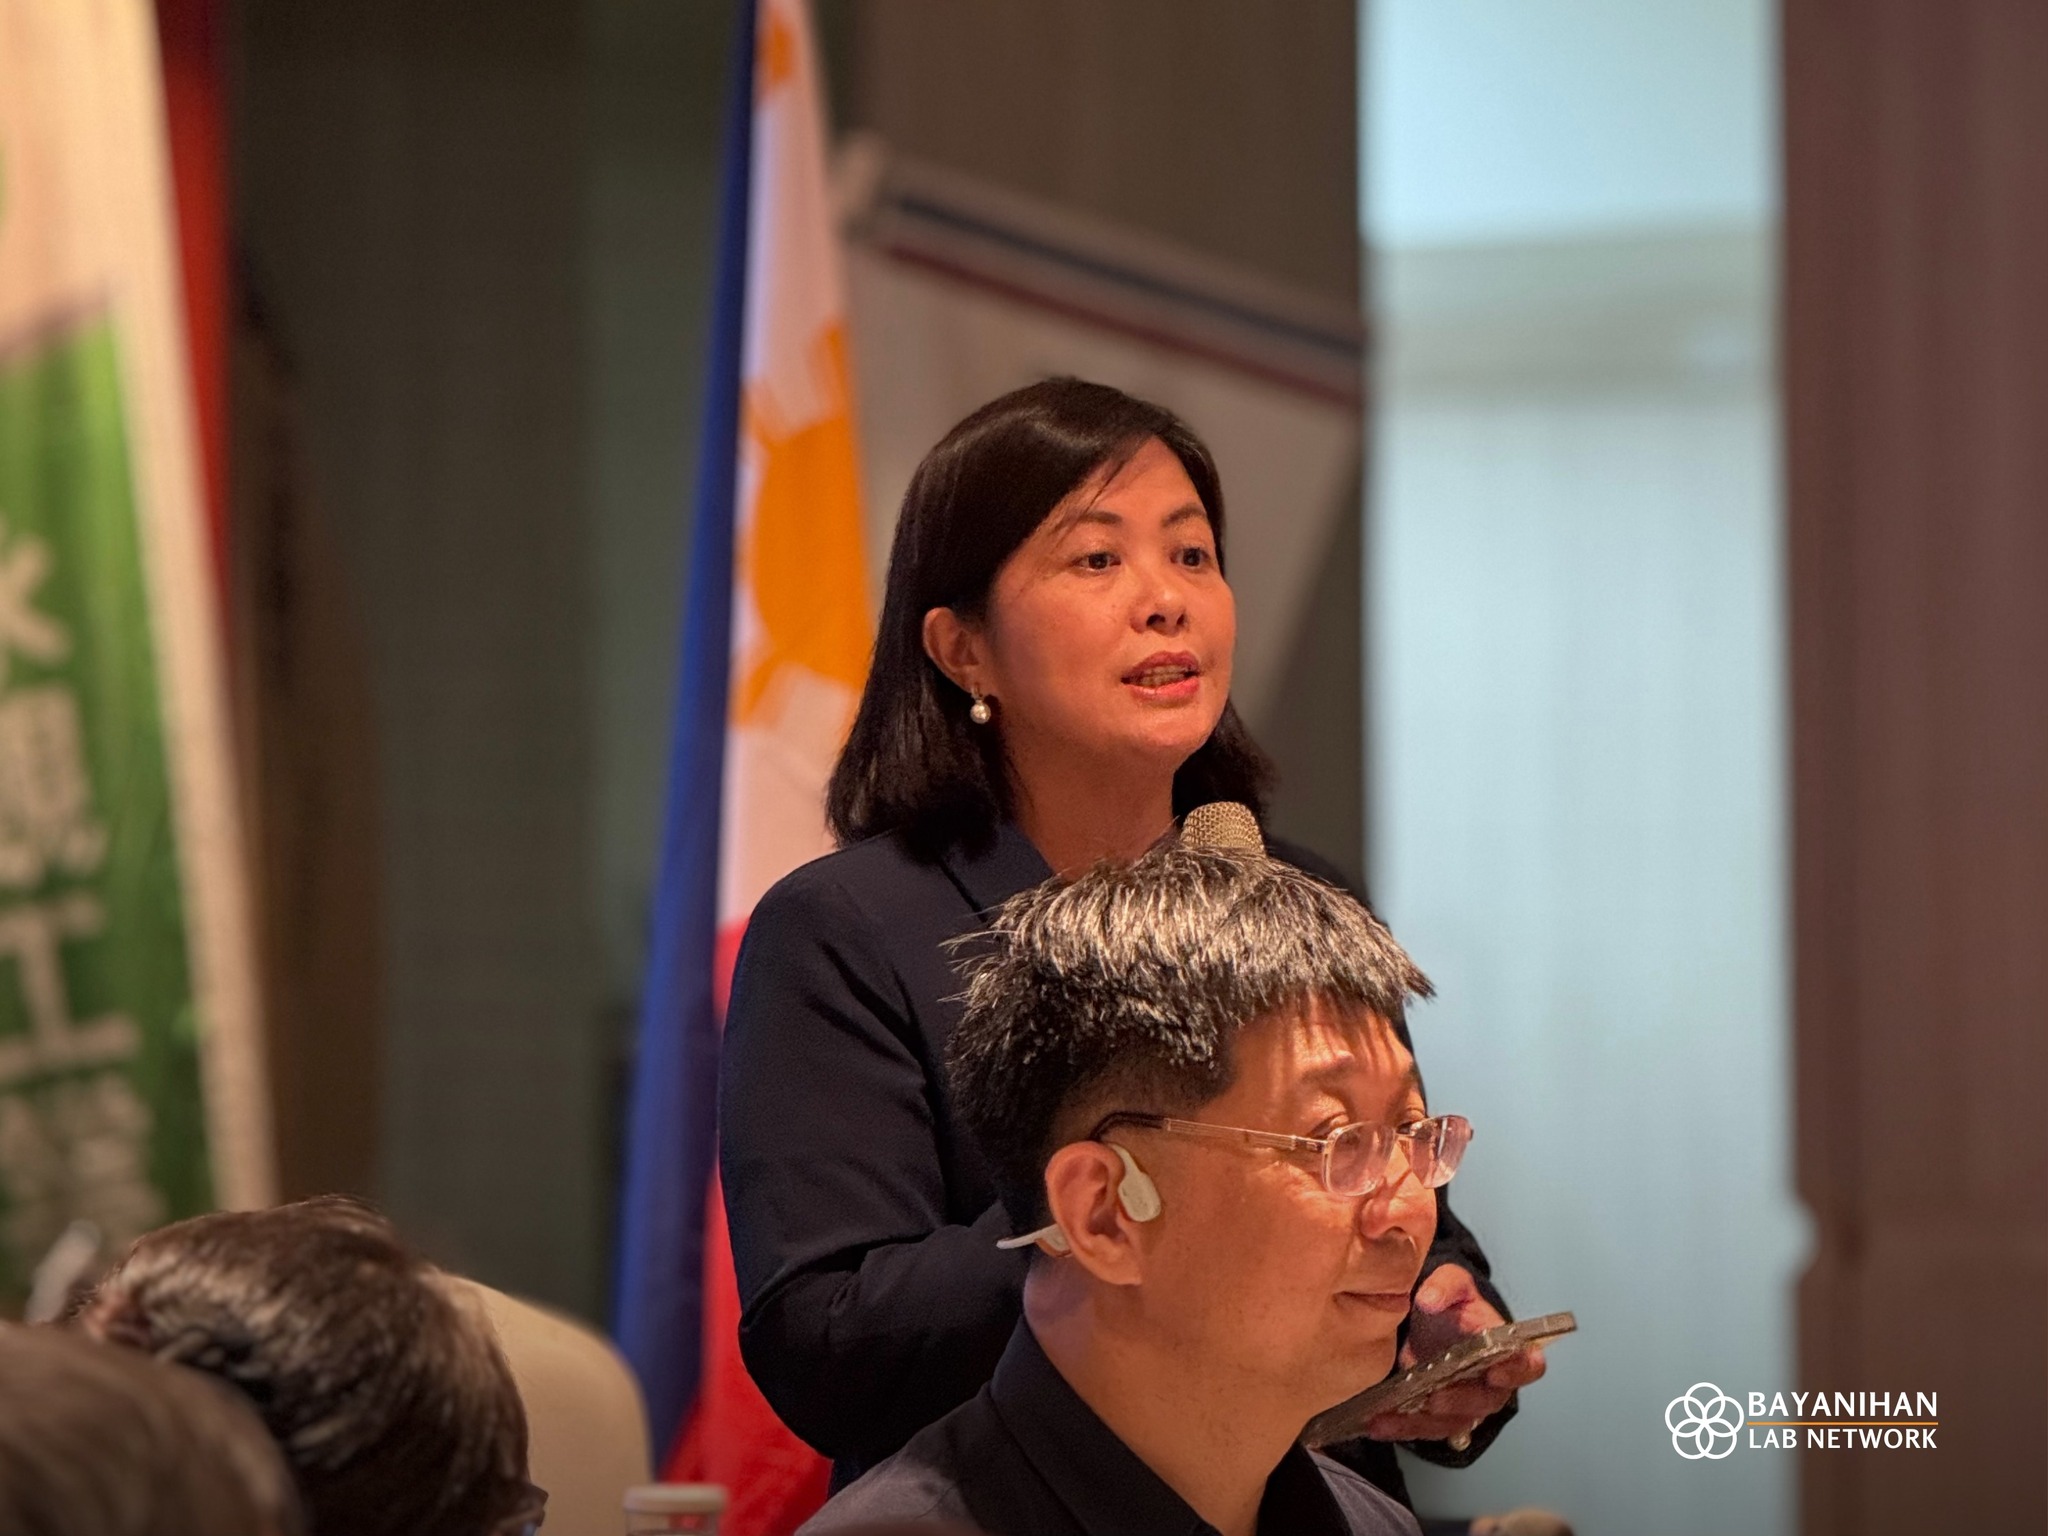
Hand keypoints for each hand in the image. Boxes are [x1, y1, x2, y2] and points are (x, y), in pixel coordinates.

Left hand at [1359, 1264, 1546, 1444]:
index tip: (1495, 1372)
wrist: (1430, 1323)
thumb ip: (1446, 1285)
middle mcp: (1492, 1383)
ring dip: (1422, 1422)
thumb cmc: (1452, 1306)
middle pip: (1486, 1401)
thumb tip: (1430, 1299)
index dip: (1515, 1371)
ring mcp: (1467, 1403)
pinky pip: (1427, 1429)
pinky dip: (1402, 1428)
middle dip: (1460, 1401)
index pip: (1526, 1364)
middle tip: (1435, 1397)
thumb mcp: (1452, 1282)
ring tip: (1389, 1416)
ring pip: (1453, 1422)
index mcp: (1504, 1348)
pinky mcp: (1442, 1416)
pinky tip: (1377, 1423)